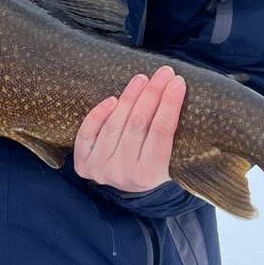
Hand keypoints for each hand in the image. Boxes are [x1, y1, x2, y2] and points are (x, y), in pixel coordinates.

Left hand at [73, 66, 185, 192]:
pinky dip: (98, 114)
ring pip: (115, 125)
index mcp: (150, 175)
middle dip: (152, 94)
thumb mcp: (172, 161)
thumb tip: (179, 89)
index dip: (170, 104)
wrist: (130, 191)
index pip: (161, 132)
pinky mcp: (84, 164)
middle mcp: (123, 173)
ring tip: (142, 79)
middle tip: (163, 73)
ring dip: (129, 97)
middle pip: (138, 125)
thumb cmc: (157, 168)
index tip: (178, 82)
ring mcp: (101, 169)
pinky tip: (113, 99)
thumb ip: (174, 135)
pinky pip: (87, 133)